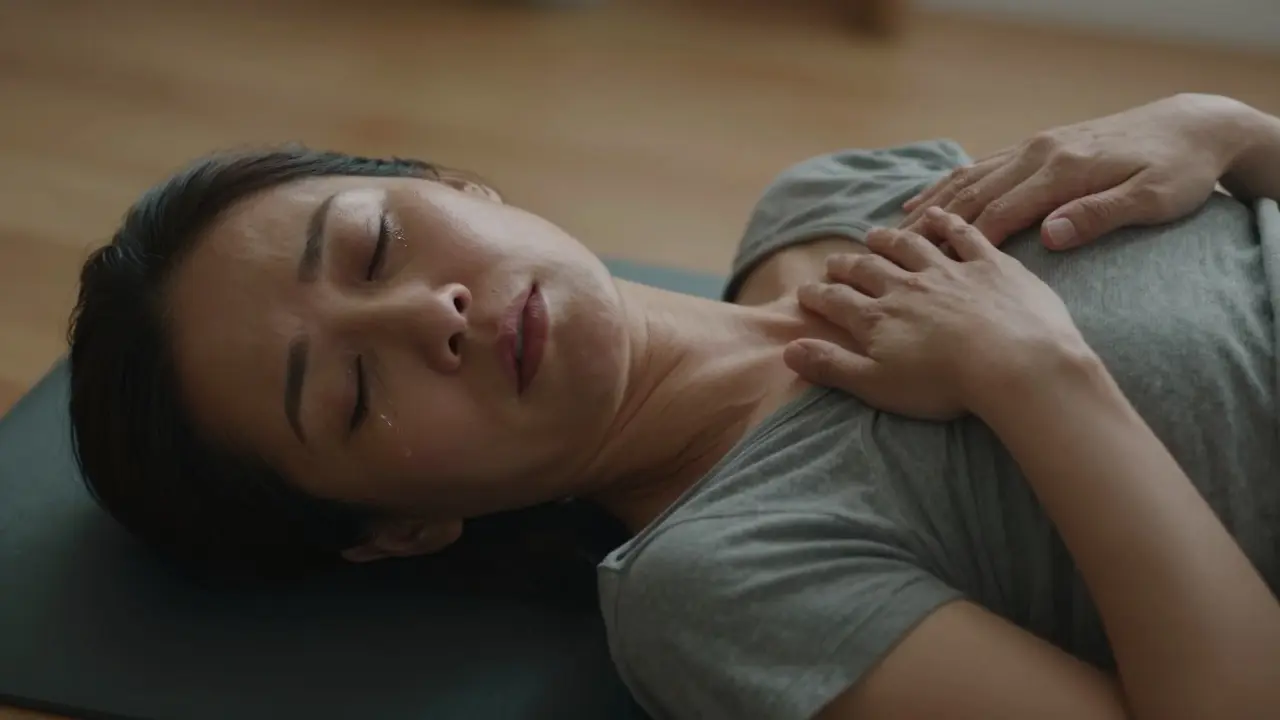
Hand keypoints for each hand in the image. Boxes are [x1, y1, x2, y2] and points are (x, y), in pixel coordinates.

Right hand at [785, 208, 1091, 420]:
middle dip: (847, 265)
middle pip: (869, 269)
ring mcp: (949, 271)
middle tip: (834, 261)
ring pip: (910, 247)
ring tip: (874, 234)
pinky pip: (963, 236)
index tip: (805, 291)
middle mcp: (907, 286)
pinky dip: (947, 223)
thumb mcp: (877, 385)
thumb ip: (832, 366)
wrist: (1014, 363)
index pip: (837, 301)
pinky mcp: (990, 265)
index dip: (818, 295)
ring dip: (888, 239)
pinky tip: (937, 216)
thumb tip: (789, 350)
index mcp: (878, 318)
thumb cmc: (943, 384)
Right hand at [899, 94, 1248, 249]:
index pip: (1001, 213)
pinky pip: (982, 165)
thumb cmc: (1180, 170)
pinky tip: (925, 199)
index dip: (962, 244)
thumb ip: (1100, 215)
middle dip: (929, 224)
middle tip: (890, 252)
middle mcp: (1041, 154)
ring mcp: (1037, 147)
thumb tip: (1051, 236)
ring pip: (971, 176)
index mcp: (1064, 171)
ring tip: (893, 227)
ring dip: (931, 203)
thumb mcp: (1153, 199)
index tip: (929, 272)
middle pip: (974, 194)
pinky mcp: (1039, 146)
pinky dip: (949, 184)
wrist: (1195, 125)